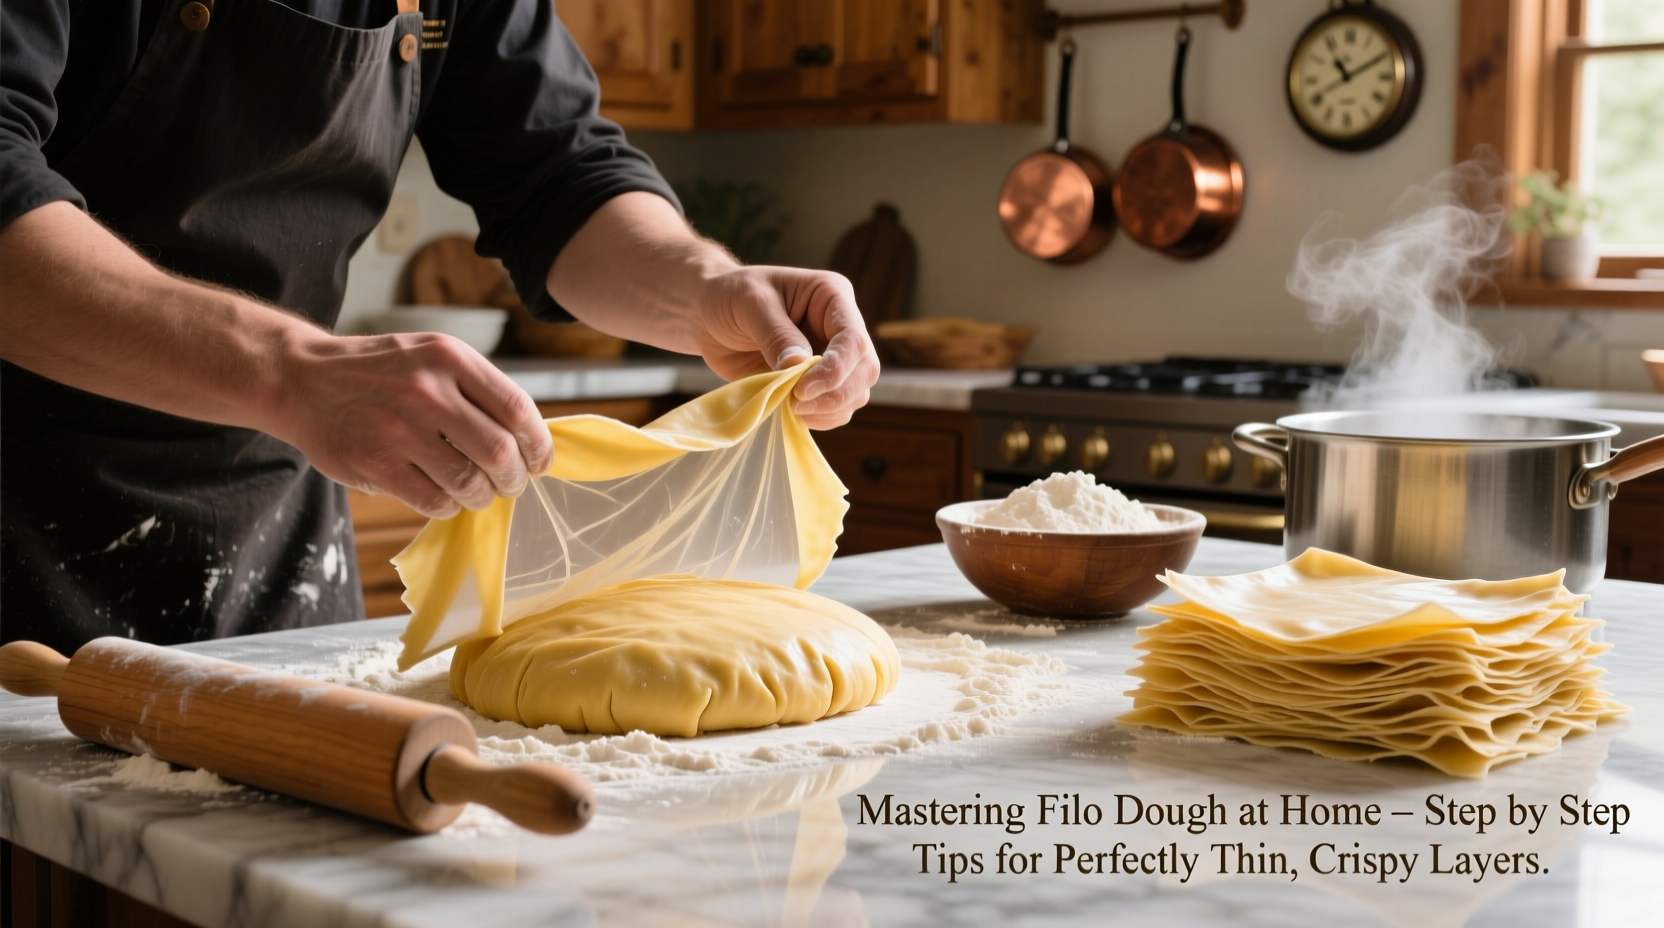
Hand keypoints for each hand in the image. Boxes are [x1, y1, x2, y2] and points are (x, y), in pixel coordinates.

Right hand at [271, 331, 553, 518]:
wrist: (303, 380)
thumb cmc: (381, 372)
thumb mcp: (431, 356)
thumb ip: (477, 388)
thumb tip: (529, 439)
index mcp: (449, 358)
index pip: (517, 409)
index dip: (538, 444)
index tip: (540, 463)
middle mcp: (427, 389)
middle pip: (500, 451)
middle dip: (515, 478)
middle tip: (510, 485)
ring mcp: (399, 428)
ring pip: (469, 482)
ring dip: (482, 496)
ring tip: (478, 493)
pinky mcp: (375, 463)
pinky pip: (434, 501)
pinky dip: (448, 507)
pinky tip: (444, 497)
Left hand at [696, 266, 880, 428]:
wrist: (710, 314)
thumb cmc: (731, 296)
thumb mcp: (750, 303)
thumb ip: (776, 334)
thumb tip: (798, 367)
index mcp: (832, 297)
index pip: (853, 339)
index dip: (835, 369)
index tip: (802, 389)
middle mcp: (839, 328)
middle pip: (865, 370)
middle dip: (836, 393)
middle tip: (797, 404)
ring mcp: (832, 358)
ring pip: (856, 393)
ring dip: (830, 410)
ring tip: (792, 408)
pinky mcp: (817, 382)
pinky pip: (836, 409)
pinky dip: (821, 418)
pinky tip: (794, 414)